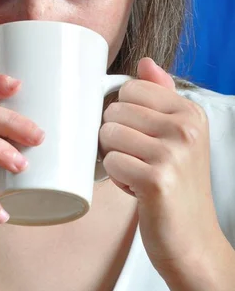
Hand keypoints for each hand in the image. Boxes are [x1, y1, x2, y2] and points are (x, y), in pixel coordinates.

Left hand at [99, 57, 227, 285]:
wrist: (192, 239)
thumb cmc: (178, 183)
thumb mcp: (178, 134)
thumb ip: (162, 94)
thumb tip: (145, 61)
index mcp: (190, 112)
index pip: (130, 87)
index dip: (124, 112)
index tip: (141, 135)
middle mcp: (186, 128)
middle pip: (114, 110)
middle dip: (116, 137)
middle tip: (139, 158)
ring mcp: (173, 153)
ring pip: (107, 134)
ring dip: (114, 157)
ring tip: (138, 171)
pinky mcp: (157, 179)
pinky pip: (109, 161)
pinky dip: (116, 178)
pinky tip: (137, 188)